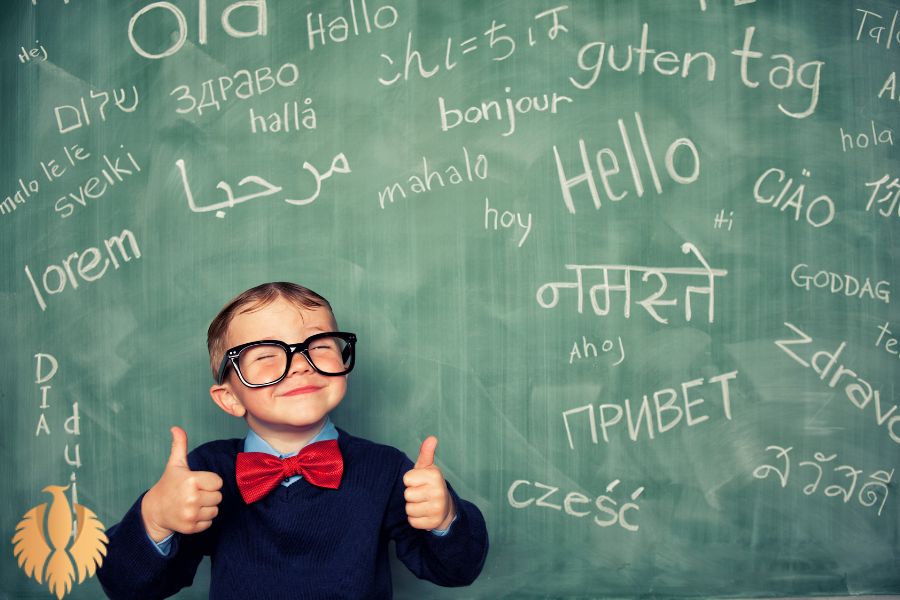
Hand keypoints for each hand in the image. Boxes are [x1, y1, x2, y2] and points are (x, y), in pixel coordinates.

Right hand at [141, 427, 223, 541]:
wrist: (154, 510)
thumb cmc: (169, 484)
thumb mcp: (175, 465)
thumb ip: (179, 446)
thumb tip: (176, 428)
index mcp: (191, 480)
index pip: (217, 482)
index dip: (209, 482)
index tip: (196, 483)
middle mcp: (191, 498)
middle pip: (218, 497)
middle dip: (208, 495)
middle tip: (194, 494)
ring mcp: (190, 514)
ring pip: (215, 510)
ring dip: (207, 508)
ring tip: (192, 504)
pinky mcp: (191, 527)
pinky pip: (209, 522)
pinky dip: (202, 520)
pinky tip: (191, 514)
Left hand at [403, 436, 455, 530]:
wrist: (446, 507)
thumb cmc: (430, 484)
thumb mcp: (427, 468)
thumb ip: (426, 453)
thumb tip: (432, 438)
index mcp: (435, 475)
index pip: (407, 479)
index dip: (410, 481)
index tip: (419, 482)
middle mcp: (438, 491)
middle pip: (407, 495)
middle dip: (411, 495)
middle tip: (421, 494)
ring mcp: (437, 508)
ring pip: (409, 509)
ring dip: (413, 508)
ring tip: (423, 504)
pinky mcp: (434, 522)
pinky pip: (412, 521)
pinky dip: (416, 519)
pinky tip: (424, 513)